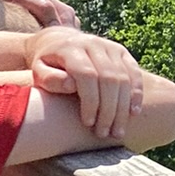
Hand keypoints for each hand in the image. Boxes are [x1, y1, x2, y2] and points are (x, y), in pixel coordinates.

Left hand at [22, 27, 144, 140]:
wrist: (58, 41)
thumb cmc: (47, 64)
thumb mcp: (38, 71)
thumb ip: (50, 79)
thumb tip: (71, 86)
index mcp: (71, 48)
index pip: (87, 75)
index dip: (90, 101)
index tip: (88, 123)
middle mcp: (93, 44)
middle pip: (109, 79)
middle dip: (108, 110)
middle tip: (104, 133)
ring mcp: (110, 47)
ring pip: (124, 78)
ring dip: (122, 108)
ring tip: (118, 131)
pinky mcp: (122, 52)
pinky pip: (134, 73)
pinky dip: (136, 94)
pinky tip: (133, 113)